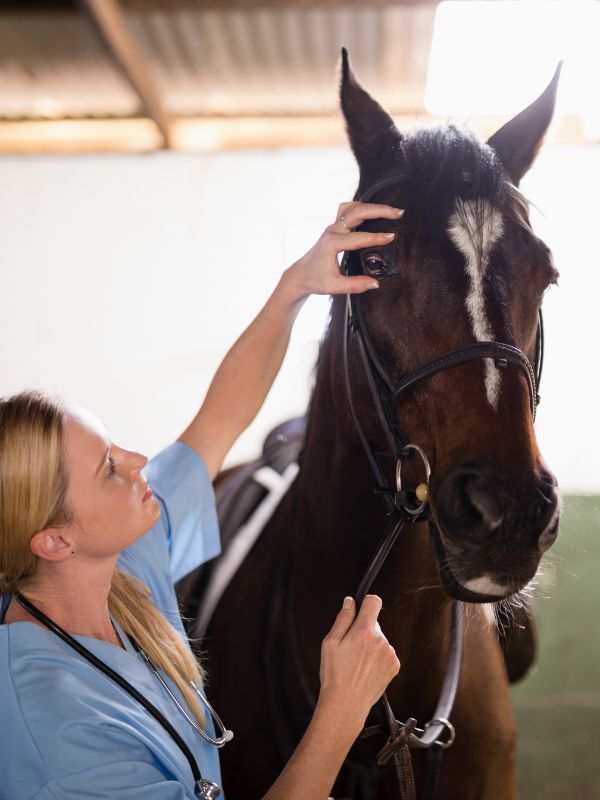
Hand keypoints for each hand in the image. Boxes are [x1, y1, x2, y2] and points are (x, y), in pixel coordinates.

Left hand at [283, 202, 403, 298]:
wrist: (300, 275)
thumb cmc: (315, 280)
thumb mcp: (334, 286)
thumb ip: (355, 285)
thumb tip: (375, 283)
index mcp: (332, 244)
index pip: (358, 238)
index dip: (376, 237)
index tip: (392, 237)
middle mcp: (332, 231)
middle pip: (357, 212)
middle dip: (379, 210)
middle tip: (398, 213)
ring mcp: (333, 227)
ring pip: (353, 207)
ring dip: (372, 206)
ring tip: (390, 210)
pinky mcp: (335, 227)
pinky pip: (349, 210)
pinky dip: (363, 207)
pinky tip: (374, 211)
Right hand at [318, 595, 400, 732]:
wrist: (346, 704)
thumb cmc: (335, 674)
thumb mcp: (330, 643)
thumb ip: (343, 618)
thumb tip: (350, 602)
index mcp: (364, 632)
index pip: (374, 602)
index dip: (365, 603)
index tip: (359, 611)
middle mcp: (381, 640)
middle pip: (374, 623)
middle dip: (363, 630)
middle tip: (349, 648)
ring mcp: (390, 654)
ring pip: (379, 639)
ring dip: (370, 645)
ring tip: (357, 663)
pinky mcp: (394, 666)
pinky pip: (385, 652)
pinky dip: (377, 657)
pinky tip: (365, 670)